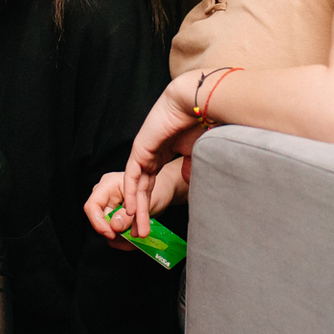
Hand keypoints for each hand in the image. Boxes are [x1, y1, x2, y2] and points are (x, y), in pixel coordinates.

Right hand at [84, 158, 188, 244]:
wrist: (165, 192)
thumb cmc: (158, 188)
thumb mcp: (145, 202)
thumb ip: (128, 214)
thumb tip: (115, 225)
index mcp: (108, 185)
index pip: (92, 206)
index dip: (98, 222)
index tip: (111, 234)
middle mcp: (105, 196)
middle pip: (99, 221)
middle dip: (116, 233)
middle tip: (132, 237)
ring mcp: (109, 208)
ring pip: (107, 231)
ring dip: (122, 239)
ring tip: (138, 238)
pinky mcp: (115, 219)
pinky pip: (115, 235)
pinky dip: (125, 240)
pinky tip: (136, 239)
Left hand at [119, 76, 210, 236]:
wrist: (196, 101)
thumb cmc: (200, 120)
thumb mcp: (196, 151)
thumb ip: (189, 165)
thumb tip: (187, 178)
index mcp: (162, 153)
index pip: (151, 184)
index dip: (150, 204)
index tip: (152, 223)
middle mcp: (150, 154)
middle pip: (141, 189)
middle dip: (141, 212)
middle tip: (140, 232)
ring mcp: (143, 151)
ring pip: (136, 186)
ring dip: (136, 209)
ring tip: (136, 229)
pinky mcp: (141, 148)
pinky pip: (134, 176)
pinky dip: (133, 193)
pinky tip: (133, 210)